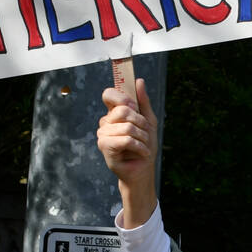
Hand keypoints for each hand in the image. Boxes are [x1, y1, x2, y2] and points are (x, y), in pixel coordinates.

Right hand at [97, 78, 158, 227]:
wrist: (143, 169)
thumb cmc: (144, 146)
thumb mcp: (149, 121)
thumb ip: (143, 102)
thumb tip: (139, 81)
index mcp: (114, 113)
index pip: (109, 94)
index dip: (122, 97)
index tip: (134, 106)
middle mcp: (106, 122)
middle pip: (122, 110)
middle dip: (141, 122)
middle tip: (145, 133)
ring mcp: (103, 134)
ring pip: (127, 126)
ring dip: (142, 137)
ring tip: (144, 145)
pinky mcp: (104, 147)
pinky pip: (126, 139)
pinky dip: (139, 146)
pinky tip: (142, 152)